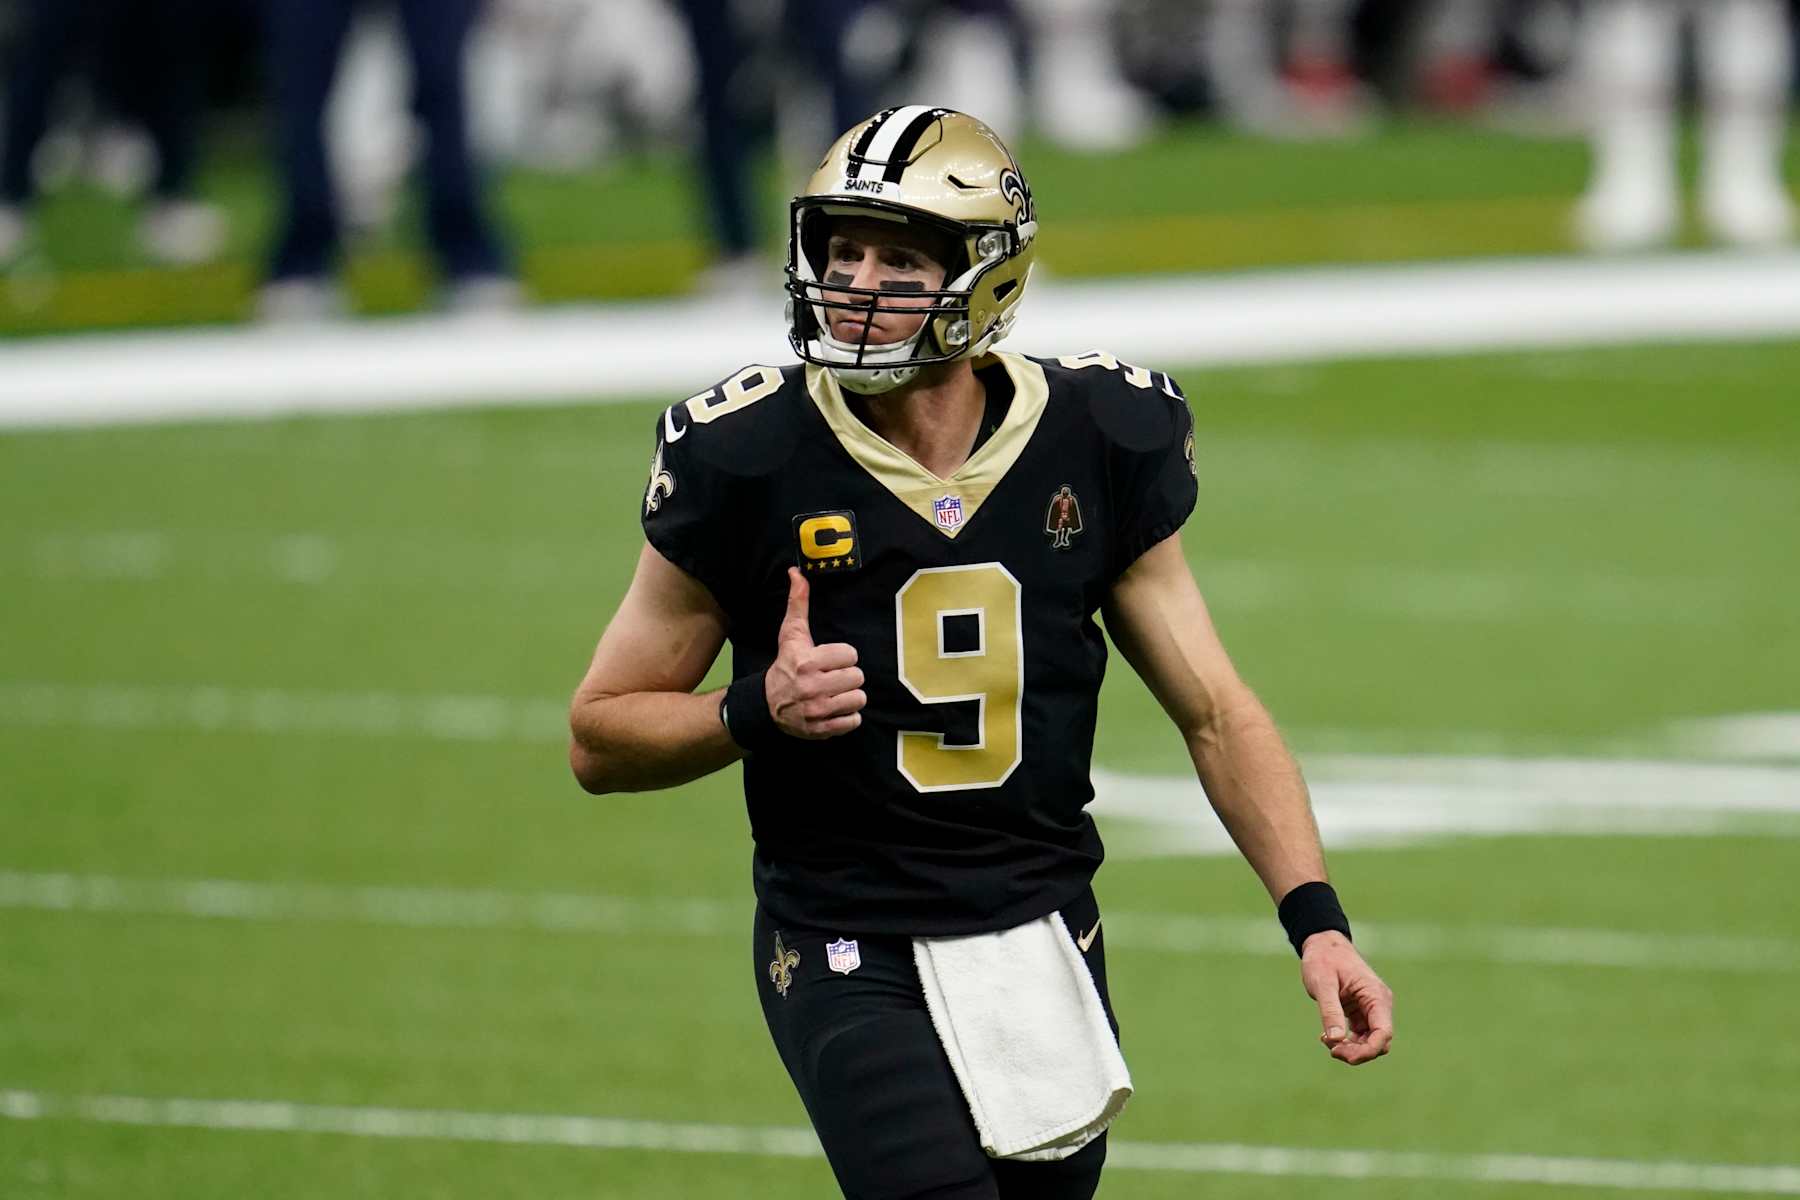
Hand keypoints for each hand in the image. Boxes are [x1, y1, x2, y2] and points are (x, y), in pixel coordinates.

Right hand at [766, 567, 866, 738]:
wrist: (766, 705)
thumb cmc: (785, 665)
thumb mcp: (791, 635)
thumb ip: (798, 603)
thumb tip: (796, 572)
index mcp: (808, 662)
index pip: (851, 655)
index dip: (843, 656)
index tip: (831, 659)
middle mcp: (813, 687)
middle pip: (857, 677)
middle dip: (847, 676)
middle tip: (833, 677)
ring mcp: (818, 711)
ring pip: (859, 699)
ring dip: (850, 696)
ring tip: (836, 693)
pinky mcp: (822, 730)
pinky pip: (854, 721)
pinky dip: (848, 716)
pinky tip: (835, 709)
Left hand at [1300, 931, 1393, 1065]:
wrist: (1323, 944)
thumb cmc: (1323, 959)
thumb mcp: (1323, 984)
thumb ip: (1330, 1011)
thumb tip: (1336, 1040)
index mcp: (1376, 996)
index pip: (1383, 1032)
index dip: (1368, 1051)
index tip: (1345, 1056)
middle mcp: (1378, 1004)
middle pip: (1379, 1041)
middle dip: (1358, 1052)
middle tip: (1331, 1049)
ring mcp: (1371, 1009)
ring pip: (1370, 1041)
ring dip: (1351, 1049)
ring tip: (1326, 1041)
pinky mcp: (1361, 1012)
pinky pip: (1360, 1035)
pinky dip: (1347, 1041)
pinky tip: (1328, 1037)